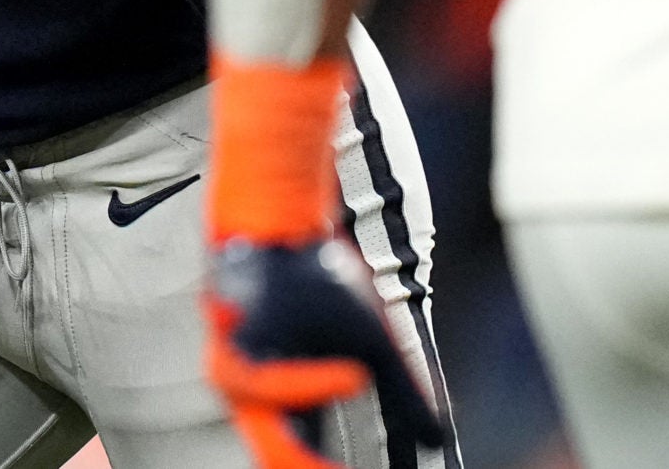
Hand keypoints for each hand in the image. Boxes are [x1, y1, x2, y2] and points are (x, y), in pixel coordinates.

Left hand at [206, 239, 444, 467]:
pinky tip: (354, 376)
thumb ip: (402, 393)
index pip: (302, 453)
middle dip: (302, 468)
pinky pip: (258, 381)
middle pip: (273, 452)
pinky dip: (303, 383)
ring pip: (264, 421)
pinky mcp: (229, 338)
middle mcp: (258, 390)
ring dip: (309, 430)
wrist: (283, 224)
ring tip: (366, 403)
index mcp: (291, 396)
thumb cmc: (321, 282)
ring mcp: (237, 366)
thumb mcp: (373, 344)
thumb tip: (439, 441)